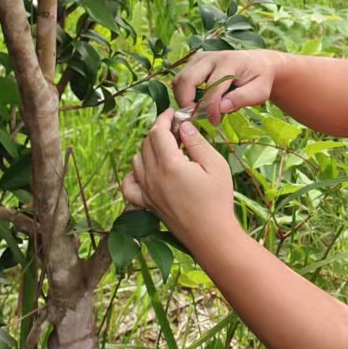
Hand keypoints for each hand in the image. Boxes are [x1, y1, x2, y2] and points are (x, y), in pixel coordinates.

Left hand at [123, 113, 234, 246]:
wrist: (210, 235)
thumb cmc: (217, 200)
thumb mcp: (215, 165)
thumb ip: (196, 143)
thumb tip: (183, 126)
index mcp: (169, 164)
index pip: (158, 132)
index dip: (165, 118)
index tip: (174, 113)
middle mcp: (152, 176)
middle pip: (146, 143)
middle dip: (159, 132)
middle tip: (178, 130)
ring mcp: (147, 191)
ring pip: (137, 159)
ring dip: (149, 149)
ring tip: (169, 150)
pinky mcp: (146, 204)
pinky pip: (129, 184)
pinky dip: (135, 173)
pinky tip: (148, 170)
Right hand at [173, 49, 277, 124]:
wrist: (259, 63)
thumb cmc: (260, 78)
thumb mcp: (259, 91)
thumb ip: (241, 99)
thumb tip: (220, 109)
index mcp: (229, 62)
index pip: (211, 88)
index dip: (210, 108)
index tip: (215, 121)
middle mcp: (211, 57)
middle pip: (186, 80)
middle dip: (187, 103)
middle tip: (197, 118)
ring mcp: (200, 58)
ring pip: (179, 80)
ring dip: (184, 99)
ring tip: (199, 111)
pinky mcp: (194, 62)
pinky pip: (180, 79)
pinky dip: (183, 93)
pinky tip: (197, 102)